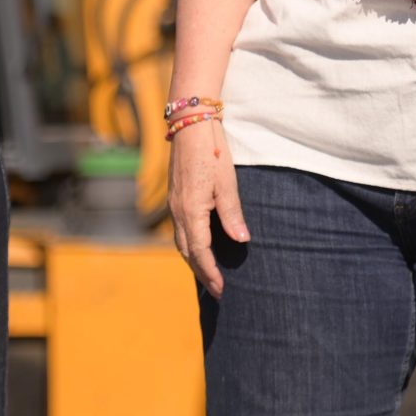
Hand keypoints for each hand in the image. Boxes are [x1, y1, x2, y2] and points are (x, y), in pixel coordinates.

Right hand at [168, 120, 249, 295]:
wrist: (190, 125)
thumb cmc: (212, 150)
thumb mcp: (227, 182)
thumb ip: (232, 213)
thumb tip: (242, 241)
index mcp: (191, 210)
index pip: (200, 252)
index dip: (210, 272)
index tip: (222, 289)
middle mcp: (178, 212)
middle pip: (188, 252)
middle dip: (202, 273)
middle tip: (217, 291)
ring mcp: (174, 205)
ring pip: (181, 242)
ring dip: (194, 261)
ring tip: (208, 275)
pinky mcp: (175, 198)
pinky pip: (180, 230)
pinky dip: (189, 245)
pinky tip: (199, 247)